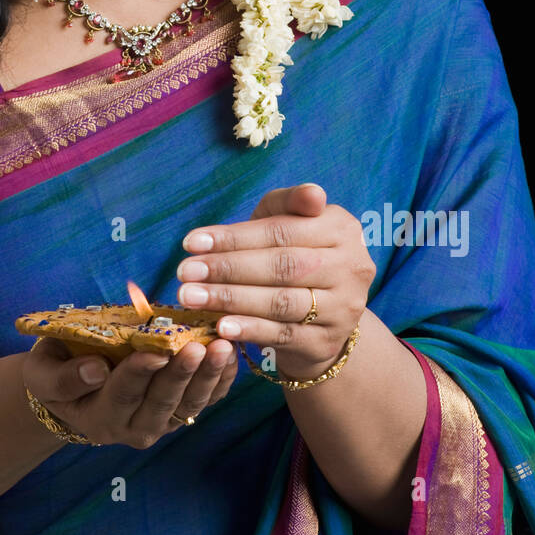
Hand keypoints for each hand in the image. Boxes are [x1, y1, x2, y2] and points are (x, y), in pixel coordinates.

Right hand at [22, 334, 237, 447]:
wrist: (71, 389)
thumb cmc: (54, 371)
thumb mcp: (43, 373)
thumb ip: (65, 377)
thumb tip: (96, 370)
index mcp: (99, 417)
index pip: (122, 394)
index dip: (140, 373)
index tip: (156, 352)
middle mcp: (133, 428)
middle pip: (163, 402)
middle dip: (182, 374)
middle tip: (198, 347)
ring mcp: (161, 422)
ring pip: (190, 404)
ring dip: (209, 376)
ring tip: (223, 347)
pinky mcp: (180, 412)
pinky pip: (206, 399)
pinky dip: (221, 379)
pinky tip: (231, 354)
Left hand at [176, 184, 374, 380]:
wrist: (323, 314)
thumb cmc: (295, 255)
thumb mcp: (291, 222)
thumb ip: (289, 204)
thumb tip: (313, 194)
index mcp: (342, 228)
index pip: (282, 231)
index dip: (234, 237)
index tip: (190, 242)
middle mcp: (351, 267)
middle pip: (281, 266)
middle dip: (227, 268)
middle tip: (184, 272)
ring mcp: (343, 308)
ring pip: (280, 302)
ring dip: (230, 299)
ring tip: (191, 296)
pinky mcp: (327, 341)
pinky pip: (283, 334)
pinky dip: (250, 329)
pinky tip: (221, 326)